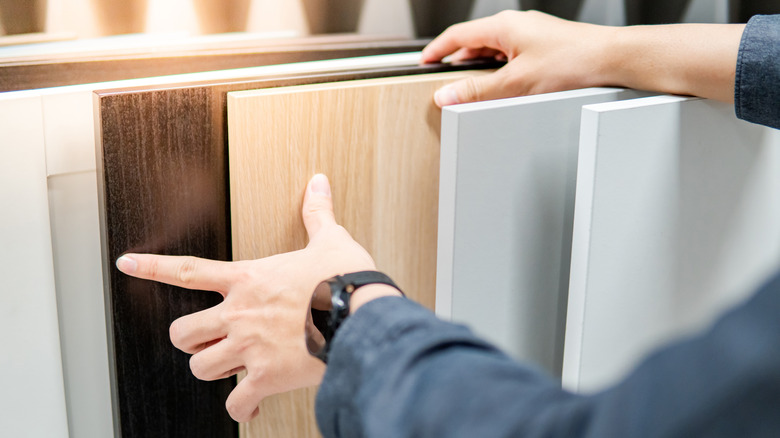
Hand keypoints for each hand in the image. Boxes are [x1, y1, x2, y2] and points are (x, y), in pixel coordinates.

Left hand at [115, 174, 377, 421]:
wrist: (361, 317)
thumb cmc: (346, 280)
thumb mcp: (331, 241)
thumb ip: (318, 213)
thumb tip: (319, 183)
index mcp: (249, 279)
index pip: (188, 271)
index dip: (152, 268)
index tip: (127, 264)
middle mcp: (239, 313)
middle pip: (182, 332)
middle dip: (189, 340)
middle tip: (206, 341)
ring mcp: (248, 346)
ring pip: (200, 368)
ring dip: (213, 371)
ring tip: (230, 370)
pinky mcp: (265, 376)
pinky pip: (236, 402)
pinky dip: (242, 407)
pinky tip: (250, 405)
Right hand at [422, 10, 614, 106]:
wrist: (611, 59)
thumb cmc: (572, 63)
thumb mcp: (516, 83)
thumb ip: (477, 91)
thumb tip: (447, 95)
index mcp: (504, 26)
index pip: (458, 35)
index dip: (437, 50)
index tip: (425, 61)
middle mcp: (517, 25)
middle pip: (475, 41)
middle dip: (457, 60)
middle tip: (443, 77)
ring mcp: (532, 34)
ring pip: (493, 48)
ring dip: (478, 66)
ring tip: (469, 85)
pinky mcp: (544, 45)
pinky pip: (510, 53)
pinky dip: (497, 67)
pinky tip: (501, 84)